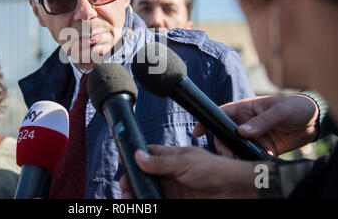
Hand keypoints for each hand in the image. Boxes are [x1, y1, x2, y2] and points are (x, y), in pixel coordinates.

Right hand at [119, 145, 259, 198]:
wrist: (235, 190)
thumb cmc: (215, 169)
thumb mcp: (185, 162)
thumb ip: (161, 162)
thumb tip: (138, 156)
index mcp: (172, 157)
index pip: (149, 154)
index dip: (135, 156)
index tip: (122, 160)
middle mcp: (171, 173)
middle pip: (145, 175)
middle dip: (133, 179)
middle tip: (124, 185)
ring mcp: (174, 189)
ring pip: (150, 191)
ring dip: (138, 193)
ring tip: (129, 197)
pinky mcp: (178, 202)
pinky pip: (159, 202)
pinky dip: (150, 203)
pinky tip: (143, 204)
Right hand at [193, 95, 318, 156]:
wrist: (313, 122)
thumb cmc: (294, 107)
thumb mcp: (279, 111)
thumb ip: (261, 121)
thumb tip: (242, 132)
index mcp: (245, 109)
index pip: (221, 113)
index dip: (207, 121)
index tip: (197, 131)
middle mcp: (245, 123)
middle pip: (224, 135)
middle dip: (222, 146)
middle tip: (227, 155)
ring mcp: (252, 136)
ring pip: (236, 147)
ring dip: (236, 155)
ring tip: (240, 161)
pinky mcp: (261, 148)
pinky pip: (250, 156)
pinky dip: (250, 161)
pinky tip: (254, 163)